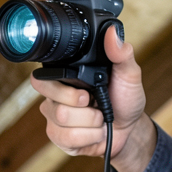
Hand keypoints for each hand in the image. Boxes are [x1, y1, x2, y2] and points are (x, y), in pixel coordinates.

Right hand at [30, 28, 153, 171]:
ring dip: (91, 123)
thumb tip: (113, 32)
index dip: (62, 87)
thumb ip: (122, 54)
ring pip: (62, 120)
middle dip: (83, 106)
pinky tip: (94, 132)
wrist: (129, 130)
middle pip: (54, 102)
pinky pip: (66, 138)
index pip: (41, 78)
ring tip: (99, 118)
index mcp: (66, 77)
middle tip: (95, 103)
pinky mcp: (59, 137)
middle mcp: (55, 96)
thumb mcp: (128, 75)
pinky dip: (88, 137)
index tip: (86, 91)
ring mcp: (55, 118)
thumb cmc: (125, 99)